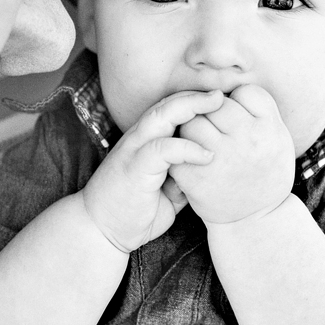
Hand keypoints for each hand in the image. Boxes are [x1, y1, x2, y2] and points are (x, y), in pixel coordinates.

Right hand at [81, 91, 219, 250]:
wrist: (101, 231)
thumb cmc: (133, 211)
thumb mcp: (167, 193)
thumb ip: (184, 178)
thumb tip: (206, 172)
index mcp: (145, 141)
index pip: (170, 109)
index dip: (195, 101)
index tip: (222, 102)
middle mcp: (138, 139)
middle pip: (167, 104)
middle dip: (196, 95)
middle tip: (223, 93)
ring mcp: (134, 151)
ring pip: (162, 116)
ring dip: (192, 107)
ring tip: (219, 106)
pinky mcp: (135, 168)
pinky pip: (163, 149)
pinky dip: (187, 149)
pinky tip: (207, 156)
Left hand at [173, 85, 294, 225]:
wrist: (255, 221)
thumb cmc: (267, 174)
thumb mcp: (279, 139)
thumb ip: (262, 111)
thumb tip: (234, 86)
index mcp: (270, 129)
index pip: (245, 93)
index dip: (239, 102)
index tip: (240, 119)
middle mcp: (247, 141)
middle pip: (215, 105)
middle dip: (212, 113)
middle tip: (218, 131)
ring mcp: (220, 160)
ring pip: (193, 123)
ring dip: (193, 129)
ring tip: (203, 143)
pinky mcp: (197, 178)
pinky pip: (178, 148)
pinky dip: (181, 152)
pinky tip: (191, 160)